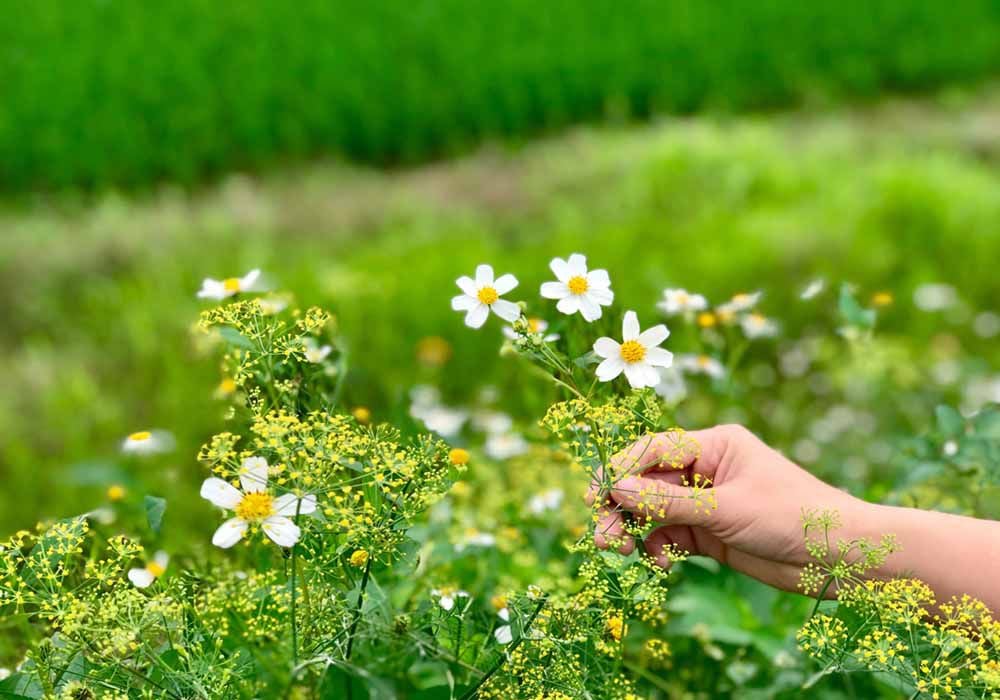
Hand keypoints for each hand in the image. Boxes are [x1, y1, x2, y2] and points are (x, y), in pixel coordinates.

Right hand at [589, 424, 863, 592]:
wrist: (841, 558)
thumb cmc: (793, 516)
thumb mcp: (726, 508)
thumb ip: (669, 501)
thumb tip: (616, 489)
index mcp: (714, 445)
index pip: (653, 449)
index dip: (620, 469)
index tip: (596, 496)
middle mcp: (705, 468)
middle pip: (646, 480)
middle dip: (622, 506)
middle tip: (603, 536)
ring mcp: (706, 501)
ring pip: (653, 510)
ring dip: (634, 529)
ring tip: (621, 552)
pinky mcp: (710, 532)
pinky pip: (669, 534)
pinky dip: (657, 547)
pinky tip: (661, 562)